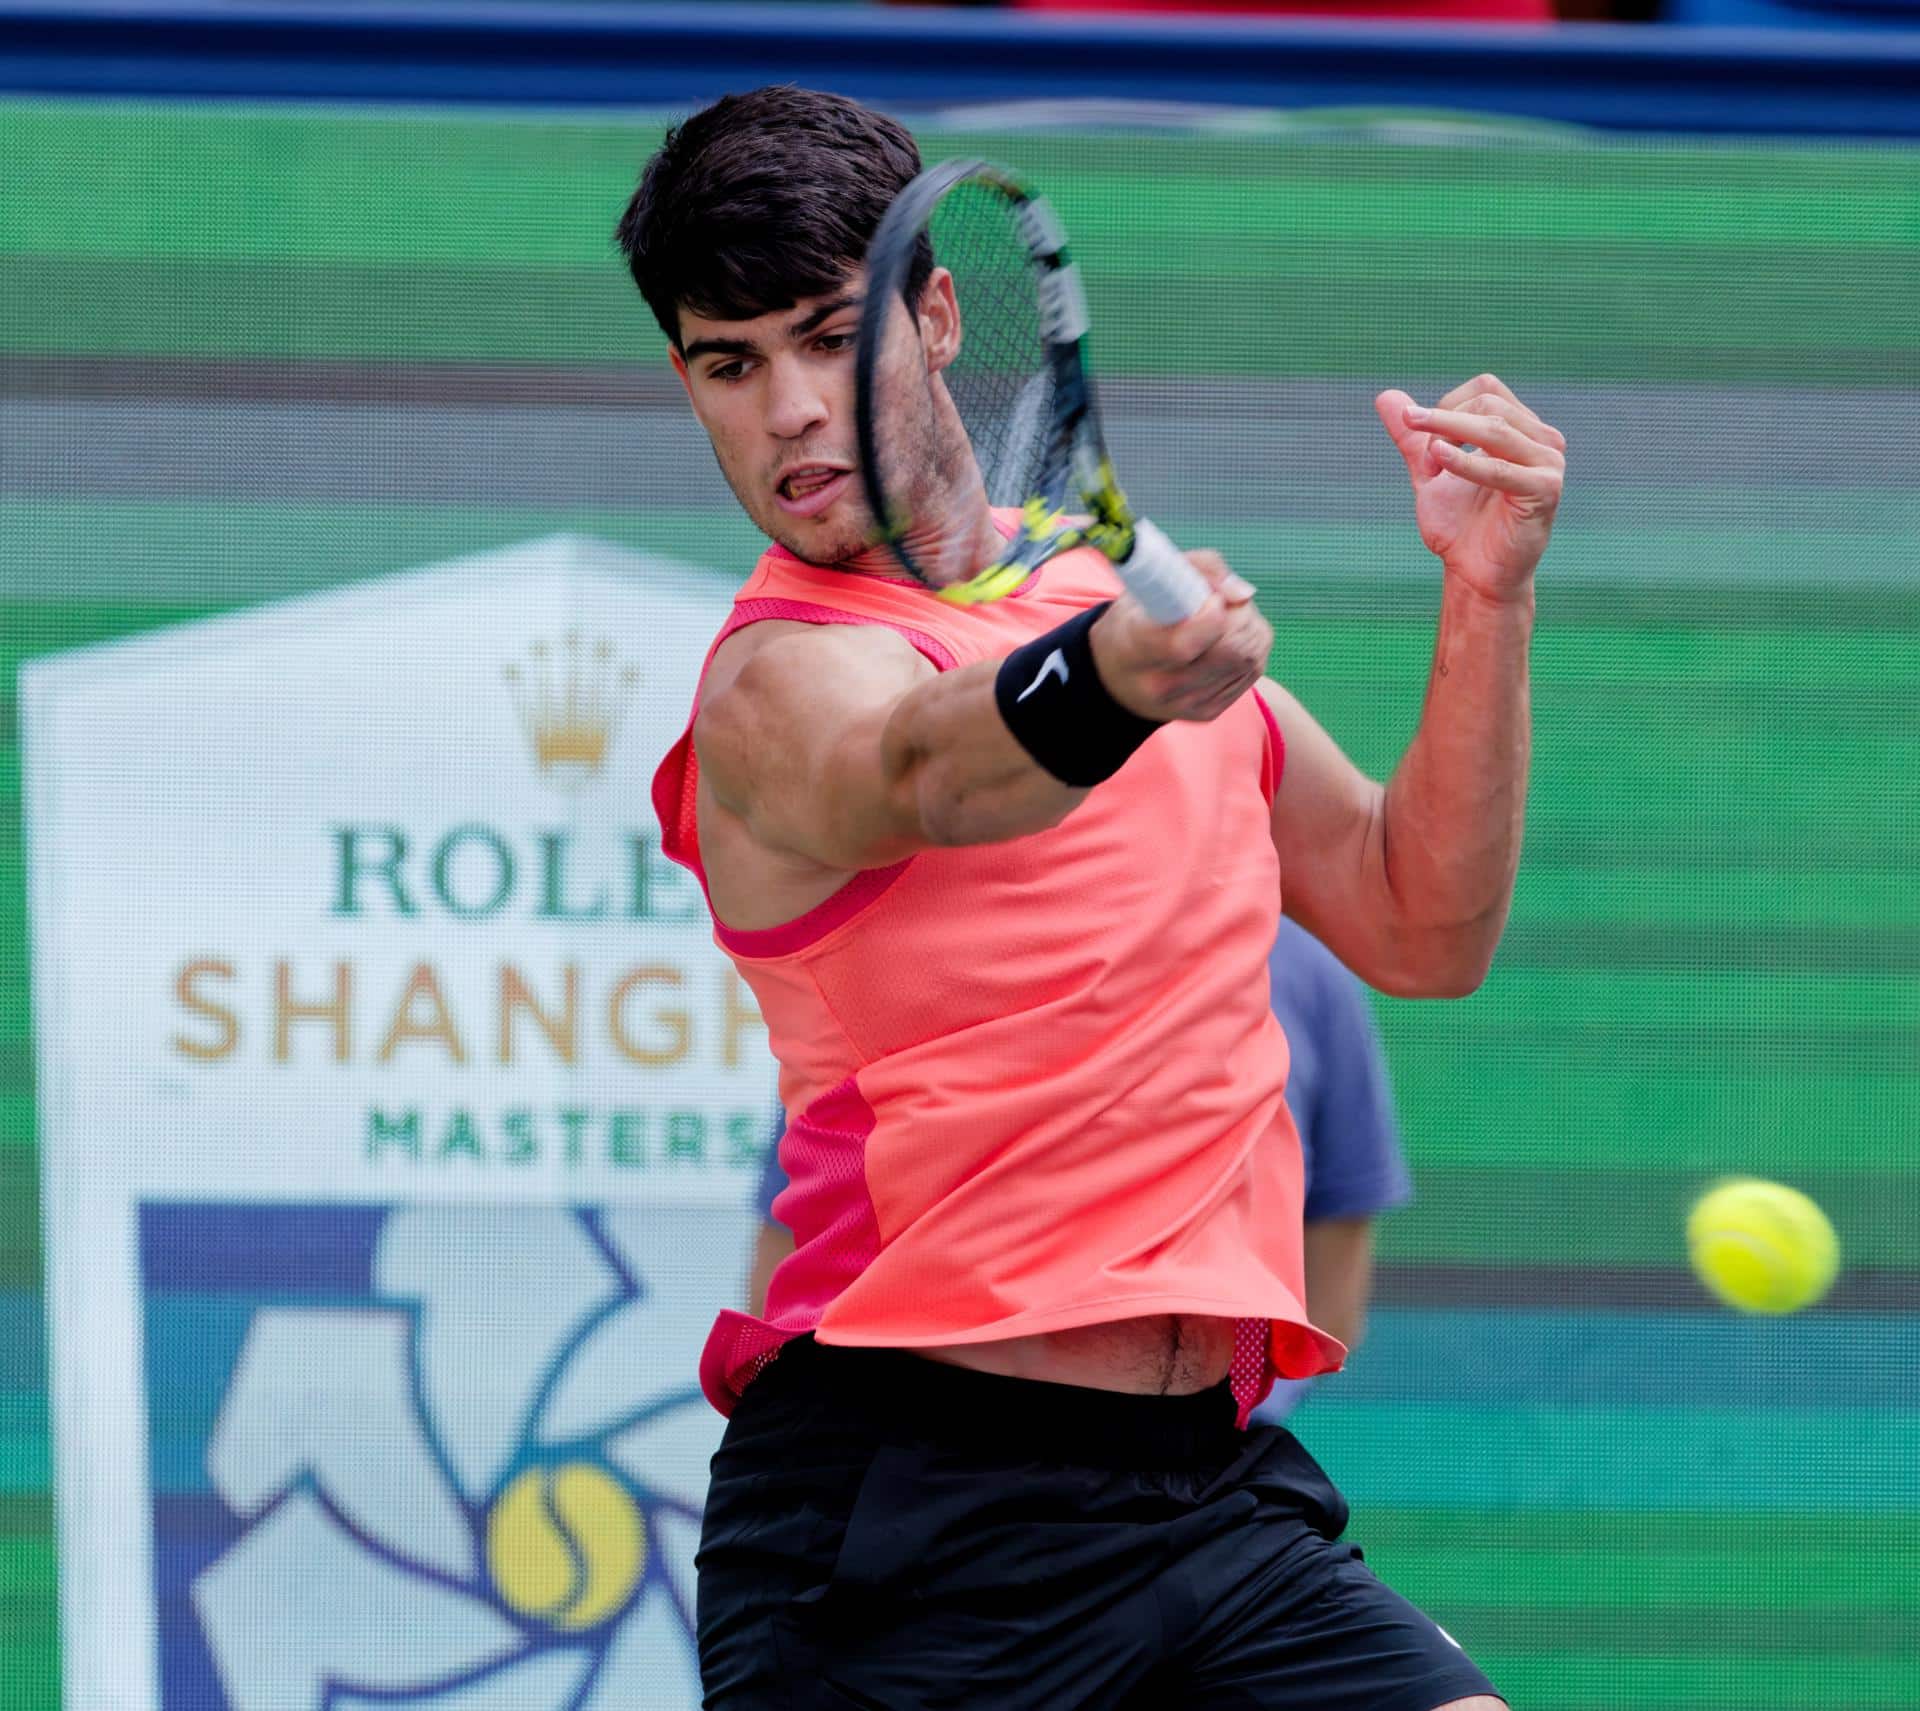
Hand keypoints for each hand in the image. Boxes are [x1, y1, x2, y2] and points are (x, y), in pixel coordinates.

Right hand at [1090, 551, 1270, 721]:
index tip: (1211, 597)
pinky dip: (1252, 647)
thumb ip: (1199, 568)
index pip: (1184, 644)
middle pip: (1230, 650)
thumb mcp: (1149, 582)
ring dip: (1251, 628)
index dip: (1213, 613)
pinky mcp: (1208, 711)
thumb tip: (1244, 594)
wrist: (1117, 677)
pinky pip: (1252, 671)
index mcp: (1134, 649)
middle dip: (1241, 615)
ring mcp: (1186, 704)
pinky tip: (1230, 637)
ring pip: (1249, 658)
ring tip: (1229, 616)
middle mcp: (1159, 685)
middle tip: (1225, 601)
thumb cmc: (1136, 619)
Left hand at [1376, 375, 1565, 604]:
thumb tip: (1386, 396)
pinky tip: (1437, 463)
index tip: (1427, 447)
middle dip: (1445, 426)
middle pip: (1488, 404)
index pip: (1485, 390)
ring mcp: (1548, 462)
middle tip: (1425, 464)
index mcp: (1522, 430)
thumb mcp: (1429, 473)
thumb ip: (1412, 437)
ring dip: (1448, 440)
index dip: (1447, 410)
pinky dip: (1464, 462)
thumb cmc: (1459, 526)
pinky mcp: (1546, 489)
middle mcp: (1542, 440)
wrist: (1474, 573)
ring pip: (1495, 427)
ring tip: (1429, 466)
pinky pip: (1500, 467)